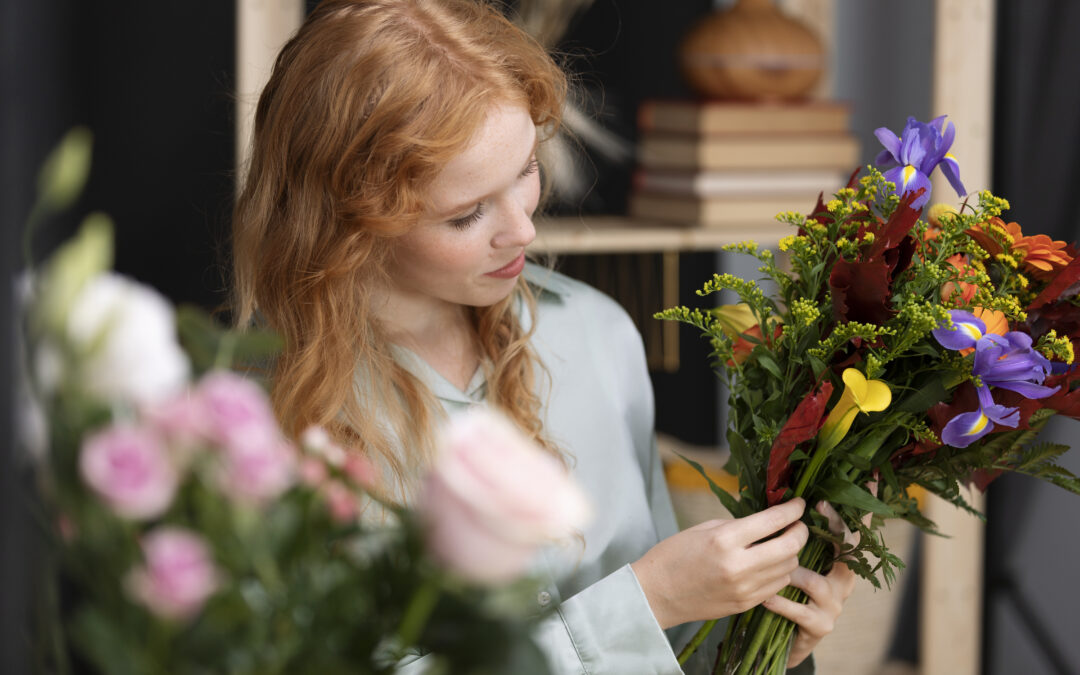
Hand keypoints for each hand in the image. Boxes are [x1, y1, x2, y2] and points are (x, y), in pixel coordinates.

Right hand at [631, 498, 807, 628]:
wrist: (656, 594)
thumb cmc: (674, 555)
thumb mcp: (704, 529)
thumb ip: (738, 525)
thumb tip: (768, 520)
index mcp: (725, 539)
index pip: (773, 521)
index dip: (792, 510)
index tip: (799, 504)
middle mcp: (738, 565)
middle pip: (790, 547)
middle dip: (800, 531)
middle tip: (798, 524)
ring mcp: (744, 588)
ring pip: (788, 568)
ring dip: (790, 553)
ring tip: (782, 543)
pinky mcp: (745, 604)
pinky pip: (776, 586)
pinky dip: (779, 572)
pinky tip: (770, 564)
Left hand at [761, 501, 860, 667]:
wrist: (784, 638)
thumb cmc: (786, 588)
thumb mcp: (792, 558)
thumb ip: (795, 536)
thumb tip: (783, 498)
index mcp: (839, 560)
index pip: (855, 528)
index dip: (864, 506)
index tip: (869, 480)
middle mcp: (844, 580)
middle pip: (847, 548)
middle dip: (836, 524)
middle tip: (820, 504)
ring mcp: (834, 604)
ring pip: (815, 580)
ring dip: (792, 571)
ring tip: (771, 564)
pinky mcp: (820, 625)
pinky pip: (798, 610)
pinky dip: (780, 602)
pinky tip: (765, 597)